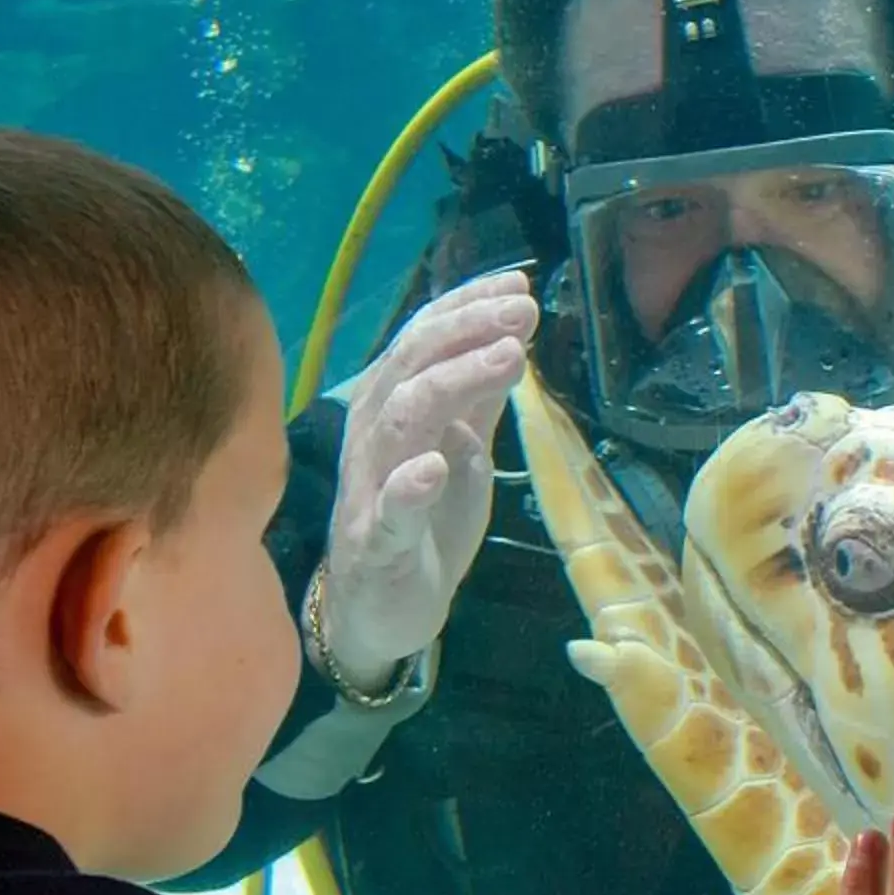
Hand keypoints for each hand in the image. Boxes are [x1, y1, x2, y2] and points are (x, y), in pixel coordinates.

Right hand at [311, 270, 537, 688]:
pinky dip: (412, 484)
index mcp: (392, 404)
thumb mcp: (462, 450)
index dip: (467, 306)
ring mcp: (371, 486)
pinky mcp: (376, 542)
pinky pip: (389, 509)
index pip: (423, 337)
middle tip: (522, 313)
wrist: (380, 609)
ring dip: (454, 382)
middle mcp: (374, 433)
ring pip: (402, 418)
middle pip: (412, 364)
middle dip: (469, 330)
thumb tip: (513, 337)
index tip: (518, 284)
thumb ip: (479, 399)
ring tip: (507, 359)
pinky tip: (439, 464)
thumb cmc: (422, 523)